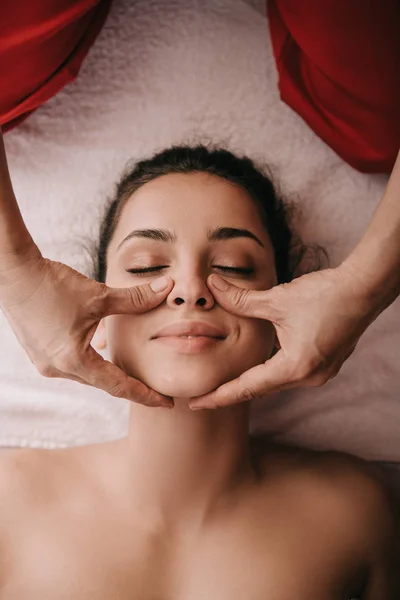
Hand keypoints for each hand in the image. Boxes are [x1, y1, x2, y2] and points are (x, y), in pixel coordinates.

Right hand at [0, 244, 173, 407]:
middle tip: (156, 387)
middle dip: (130, 384)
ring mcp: (45, 363)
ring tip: (133, 367)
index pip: (118, 386)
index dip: (145, 395)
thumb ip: (135, 299)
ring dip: (109, 370)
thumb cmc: (52, 284)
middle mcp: (57, 368)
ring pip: (88, 374)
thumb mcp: (98, 295)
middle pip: (103, 383)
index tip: (166, 402)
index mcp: (74, 360)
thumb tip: (168, 289)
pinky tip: (101, 346)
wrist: (14, 274)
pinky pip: (73, 364)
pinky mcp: (39, 353)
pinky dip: (91, 360)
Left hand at [189, 266, 377, 409]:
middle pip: (261, 389)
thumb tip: (212, 287)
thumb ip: (241, 300)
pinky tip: (259, 364)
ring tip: (226, 381)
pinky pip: (292, 374)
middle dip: (232, 391)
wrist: (364, 289)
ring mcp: (321, 373)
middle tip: (203, 395)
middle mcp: (309, 377)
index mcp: (295, 367)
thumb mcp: (278, 299)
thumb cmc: (325, 294)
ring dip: (253, 380)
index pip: (248, 388)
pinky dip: (272, 371)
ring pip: (277, 382)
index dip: (219, 396)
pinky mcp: (326, 364)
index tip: (196, 403)